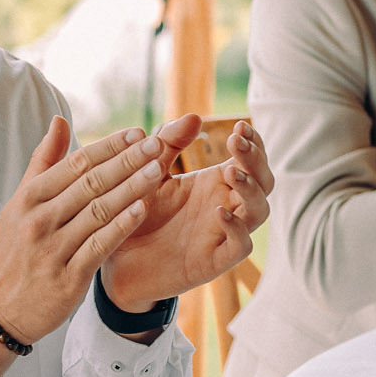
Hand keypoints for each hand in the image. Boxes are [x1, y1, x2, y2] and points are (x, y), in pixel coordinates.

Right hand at [0, 118, 172, 376]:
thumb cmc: (14, 252)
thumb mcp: (19, 204)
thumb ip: (43, 163)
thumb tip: (60, 121)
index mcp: (28, 198)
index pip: (75, 164)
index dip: (108, 146)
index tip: (136, 133)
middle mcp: (39, 220)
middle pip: (90, 183)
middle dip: (127, 161)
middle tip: (156, 144)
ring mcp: (52, 250)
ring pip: (99, 212)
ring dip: (131, 188)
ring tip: (158, 170)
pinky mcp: (67, 278)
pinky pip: (99, 246)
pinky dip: (122, 226)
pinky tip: (143, 209)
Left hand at [101, 119, 274, 311]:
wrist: (112, 257)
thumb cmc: (135, 213)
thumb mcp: (149, 173)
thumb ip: (167, 145)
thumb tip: (193, 116)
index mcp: (214, 183)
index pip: (249, 159)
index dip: (252, 142)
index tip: (240, 127)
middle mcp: (226, 206)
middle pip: (263, 181)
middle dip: (256, 159)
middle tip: (237, 141)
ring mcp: (222, 234)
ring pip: (259, 212)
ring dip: (251, 190)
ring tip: (230, 171)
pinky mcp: (214, 261)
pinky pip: (239, 246)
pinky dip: (236, 229)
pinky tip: (219, 212)